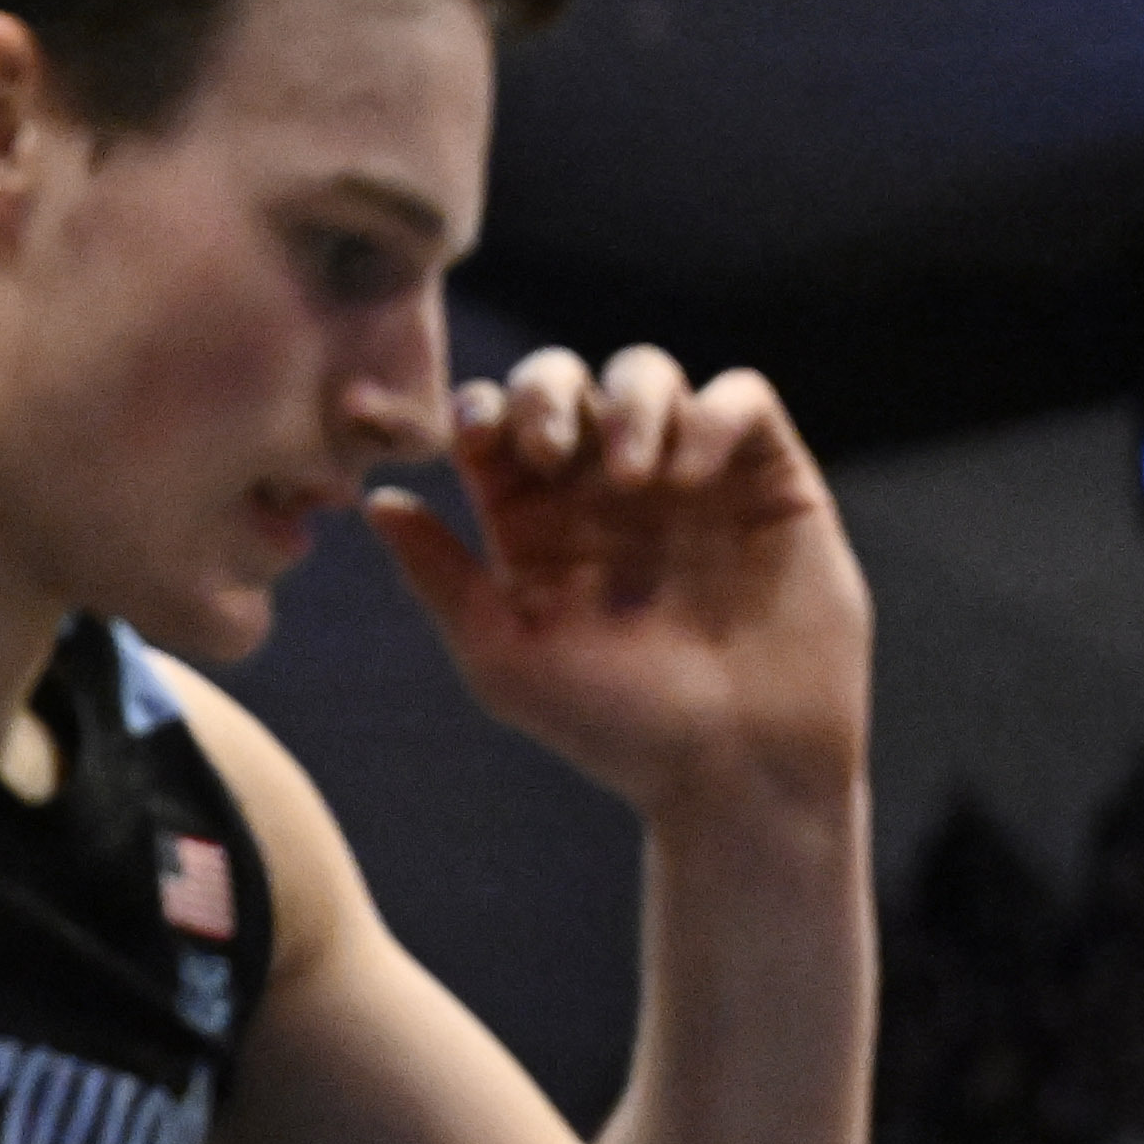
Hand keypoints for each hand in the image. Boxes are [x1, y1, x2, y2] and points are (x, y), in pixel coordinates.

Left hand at [364, 345, 872, 827]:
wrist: (740, 771)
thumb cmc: (615, 728)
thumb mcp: (505, 656)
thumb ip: (439, 575)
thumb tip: (374, 500)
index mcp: (534, 515)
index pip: (493, 420)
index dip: (479, 408)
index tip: (477, 440)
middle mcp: (605, 485)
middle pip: (561, 379)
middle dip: (545, 389)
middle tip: (549, 449)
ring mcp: (688, 476)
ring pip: (648, 372)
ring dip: (630, 397)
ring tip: (631, 473)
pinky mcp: (769, 480)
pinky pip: (742, 398)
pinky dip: (711, 412)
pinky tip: (689, 475)